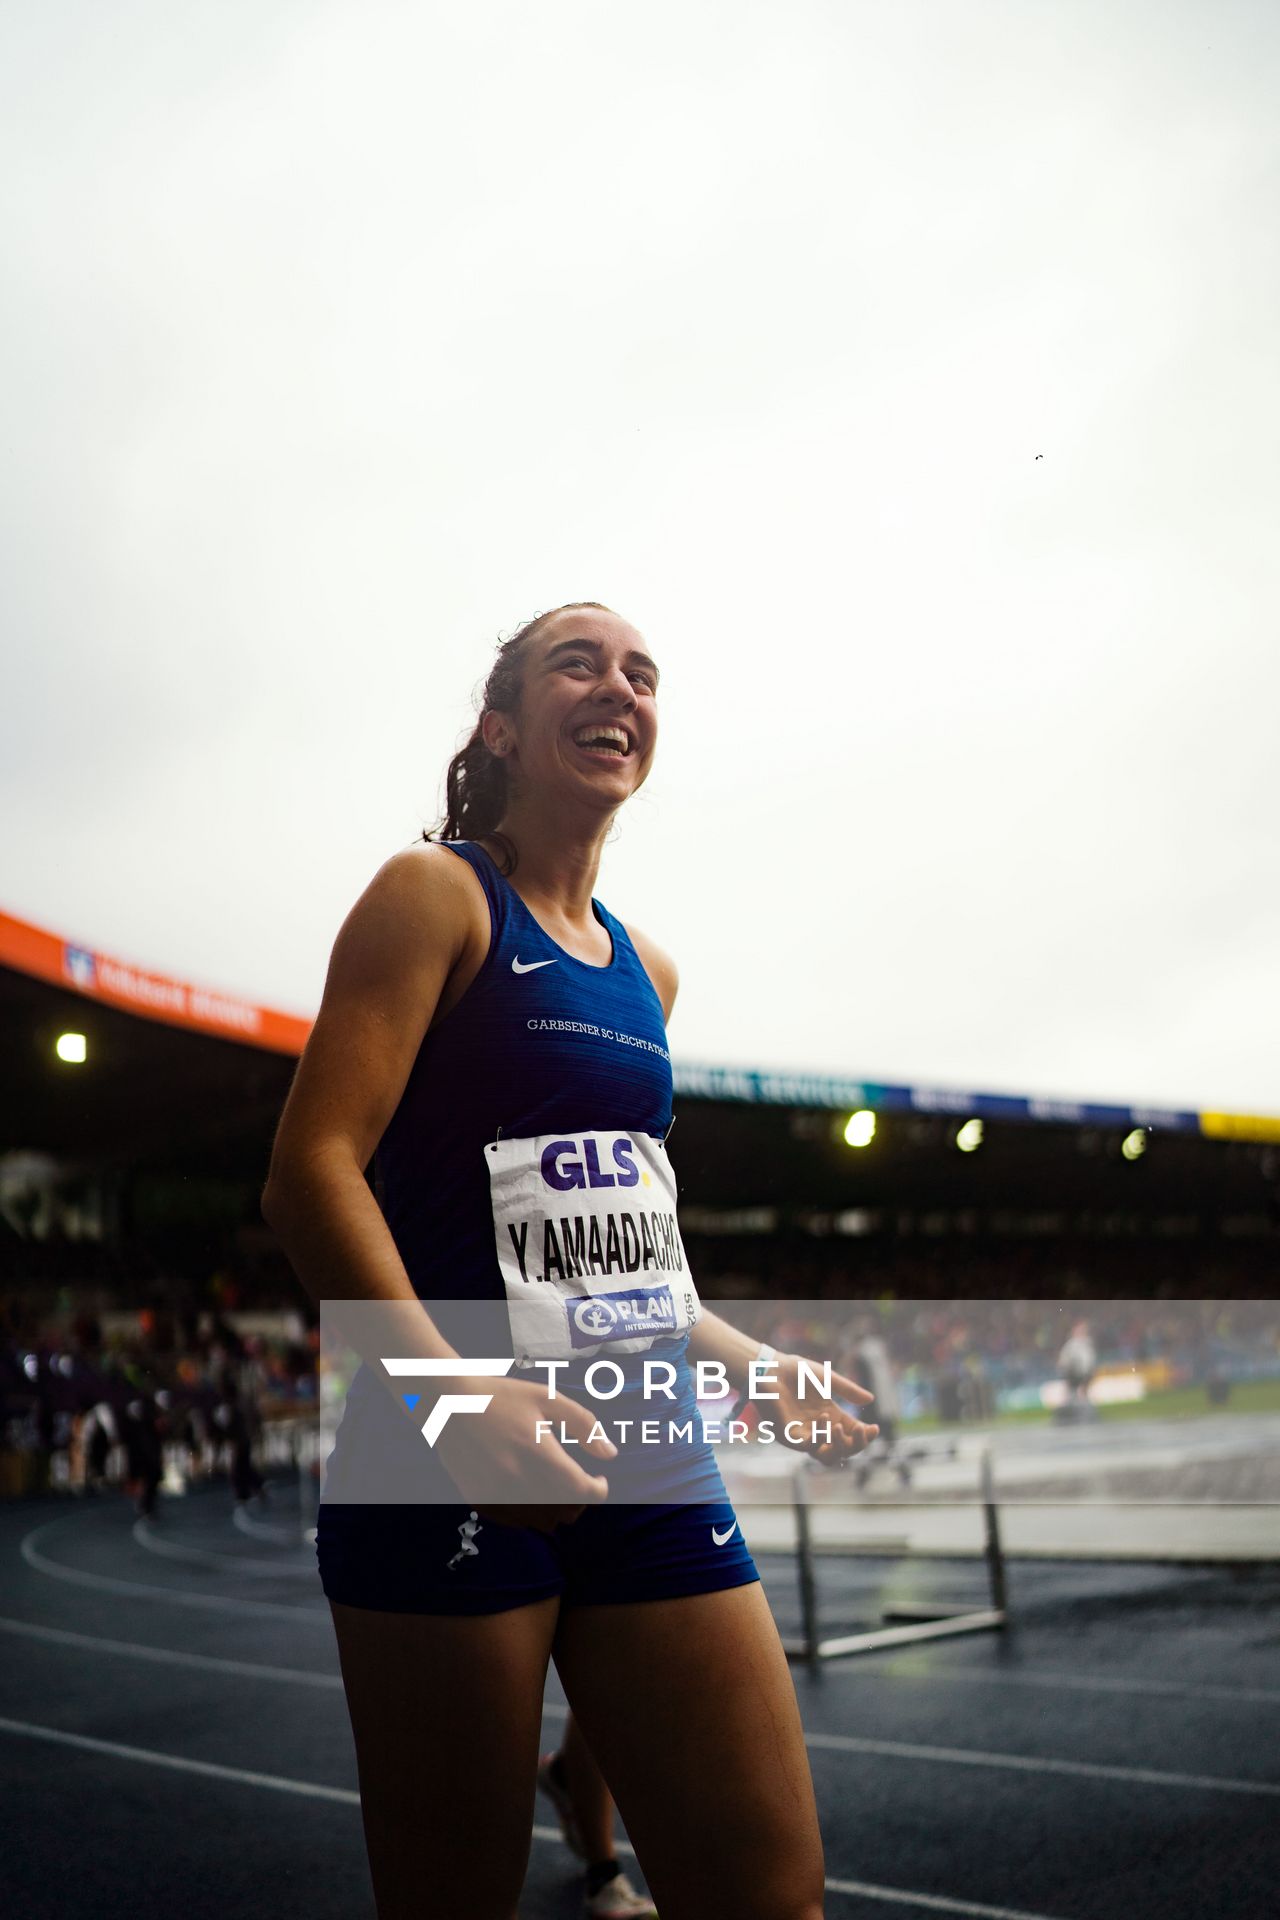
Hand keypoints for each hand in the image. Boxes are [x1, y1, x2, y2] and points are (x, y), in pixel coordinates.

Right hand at [430, 1374, 616, 1534]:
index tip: (600, 1480)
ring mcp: (497, 1492)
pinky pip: (515, 1520)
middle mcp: (518, 1478)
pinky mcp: (480, 1499)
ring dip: (556, 1509)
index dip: (598, 1489)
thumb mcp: (547, 1398)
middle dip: (579, 1499)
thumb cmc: (501, 1396)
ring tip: (555, 1488)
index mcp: (538, 1452)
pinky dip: (529, 1513)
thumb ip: (583, 1425)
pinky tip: (529, 1492)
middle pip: (564, 1510)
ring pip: (541, 1521)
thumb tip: (610, 1454)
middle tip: (578, 1481)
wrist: (447, 1402)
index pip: (581, 1489)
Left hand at [769, 1353, 878, 1468]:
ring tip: (839, 1427)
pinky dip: (820, 1437)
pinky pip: (808, 1448)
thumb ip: (848, 1390)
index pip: (853, 1435)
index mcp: (831, 1416)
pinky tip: (824, 1419)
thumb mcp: (828, 1380)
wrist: (772, 1369)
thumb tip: (871, 1399)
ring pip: (828, 1457)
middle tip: (861, 1430)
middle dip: (857, 1444)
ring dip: (839, 1446)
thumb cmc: (797, 1372)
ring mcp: (804, 1435)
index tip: (874, 1428)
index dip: (865, 1436)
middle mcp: (819, 1429)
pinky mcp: (789, 1436)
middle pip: (844, 1451)